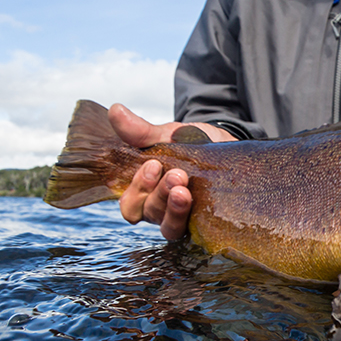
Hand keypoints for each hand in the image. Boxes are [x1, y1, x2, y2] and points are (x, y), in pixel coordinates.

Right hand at [108, 103, 236, 240]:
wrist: (225, 146)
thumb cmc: (190, 144)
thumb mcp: (166, 136)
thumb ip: (141, 131)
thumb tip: (115, 110)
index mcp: (145, 192)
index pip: (130, 204)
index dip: (137, 189)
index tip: (152, 165)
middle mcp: (160, 209)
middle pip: (150, 212)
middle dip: (160, 193)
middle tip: (177, 175)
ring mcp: (183, 218)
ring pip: (170, 226)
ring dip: (175, 209)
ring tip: (185, 191)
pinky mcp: (206, 221)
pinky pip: (198, 229)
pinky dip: (197, 216)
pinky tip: (204, 202)